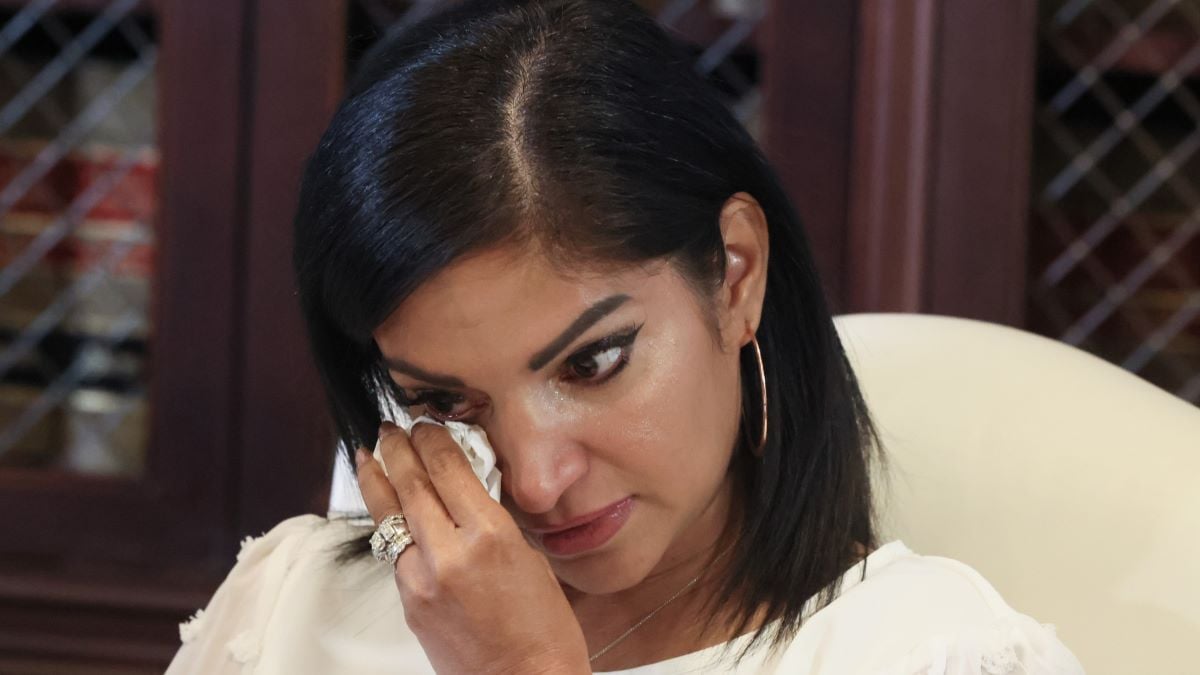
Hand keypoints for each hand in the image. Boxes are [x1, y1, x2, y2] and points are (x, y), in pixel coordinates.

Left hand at [356, 421, 589, 674]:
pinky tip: (388, 509)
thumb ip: (495, 523)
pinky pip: (396, 553)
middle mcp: (449, 554)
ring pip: (390, 517)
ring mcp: (421, 581)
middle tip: (391, 428)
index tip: (426, 425)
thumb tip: (469, 491)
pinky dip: (390, 524)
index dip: (432, 440)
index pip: (448, 469)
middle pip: (411, 485)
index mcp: (489, 536)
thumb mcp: (531, 561)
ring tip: (368, 454)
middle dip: (398, 450)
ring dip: (377, 480)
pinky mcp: (408, 603)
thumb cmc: (544, 631)